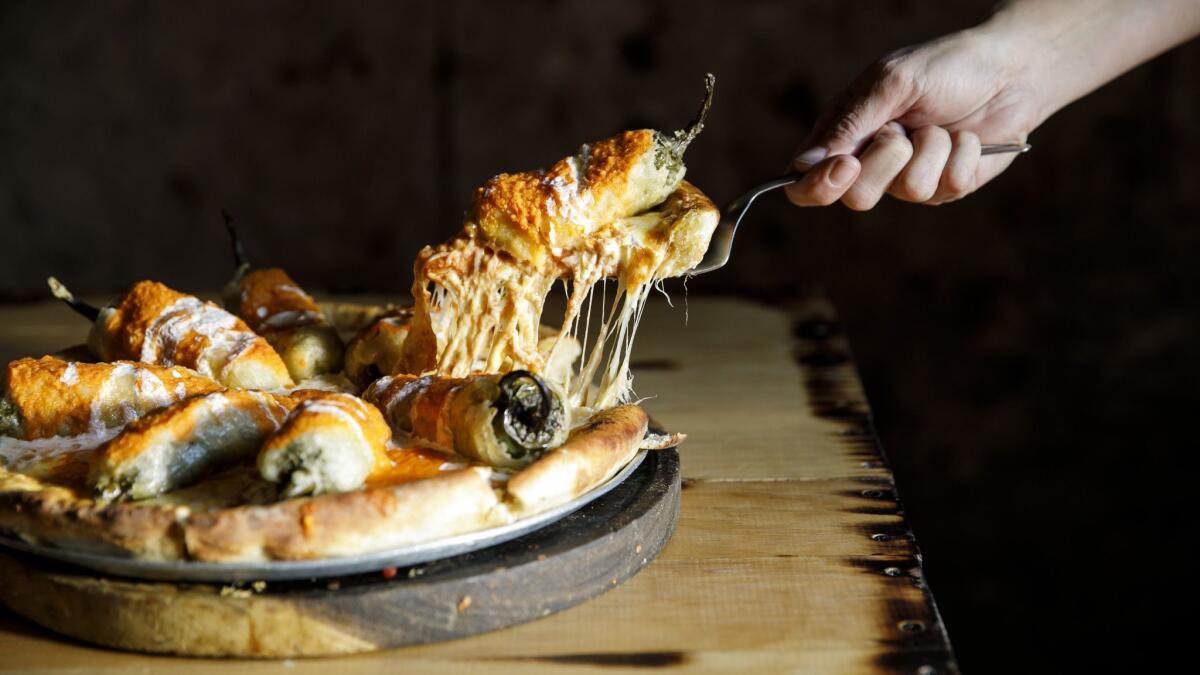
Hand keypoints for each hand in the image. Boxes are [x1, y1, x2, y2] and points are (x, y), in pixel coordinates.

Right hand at [785, 27, 1043, 209]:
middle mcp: (871, 164)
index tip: (846, 165)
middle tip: (903, 132)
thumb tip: (802, 166)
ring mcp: (908, 180)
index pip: (805, 182)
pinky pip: (947, 187)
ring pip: (907, 191)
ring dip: (932, 149)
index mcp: (844, 136)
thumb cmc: (945, 66)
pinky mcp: (945, 188)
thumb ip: (848, 125)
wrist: (1012, 69)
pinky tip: (967, 137)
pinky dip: (961, 155)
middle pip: (856, 198)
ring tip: (941, 125)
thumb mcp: (891, 84)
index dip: (816, 185)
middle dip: (886, 161)